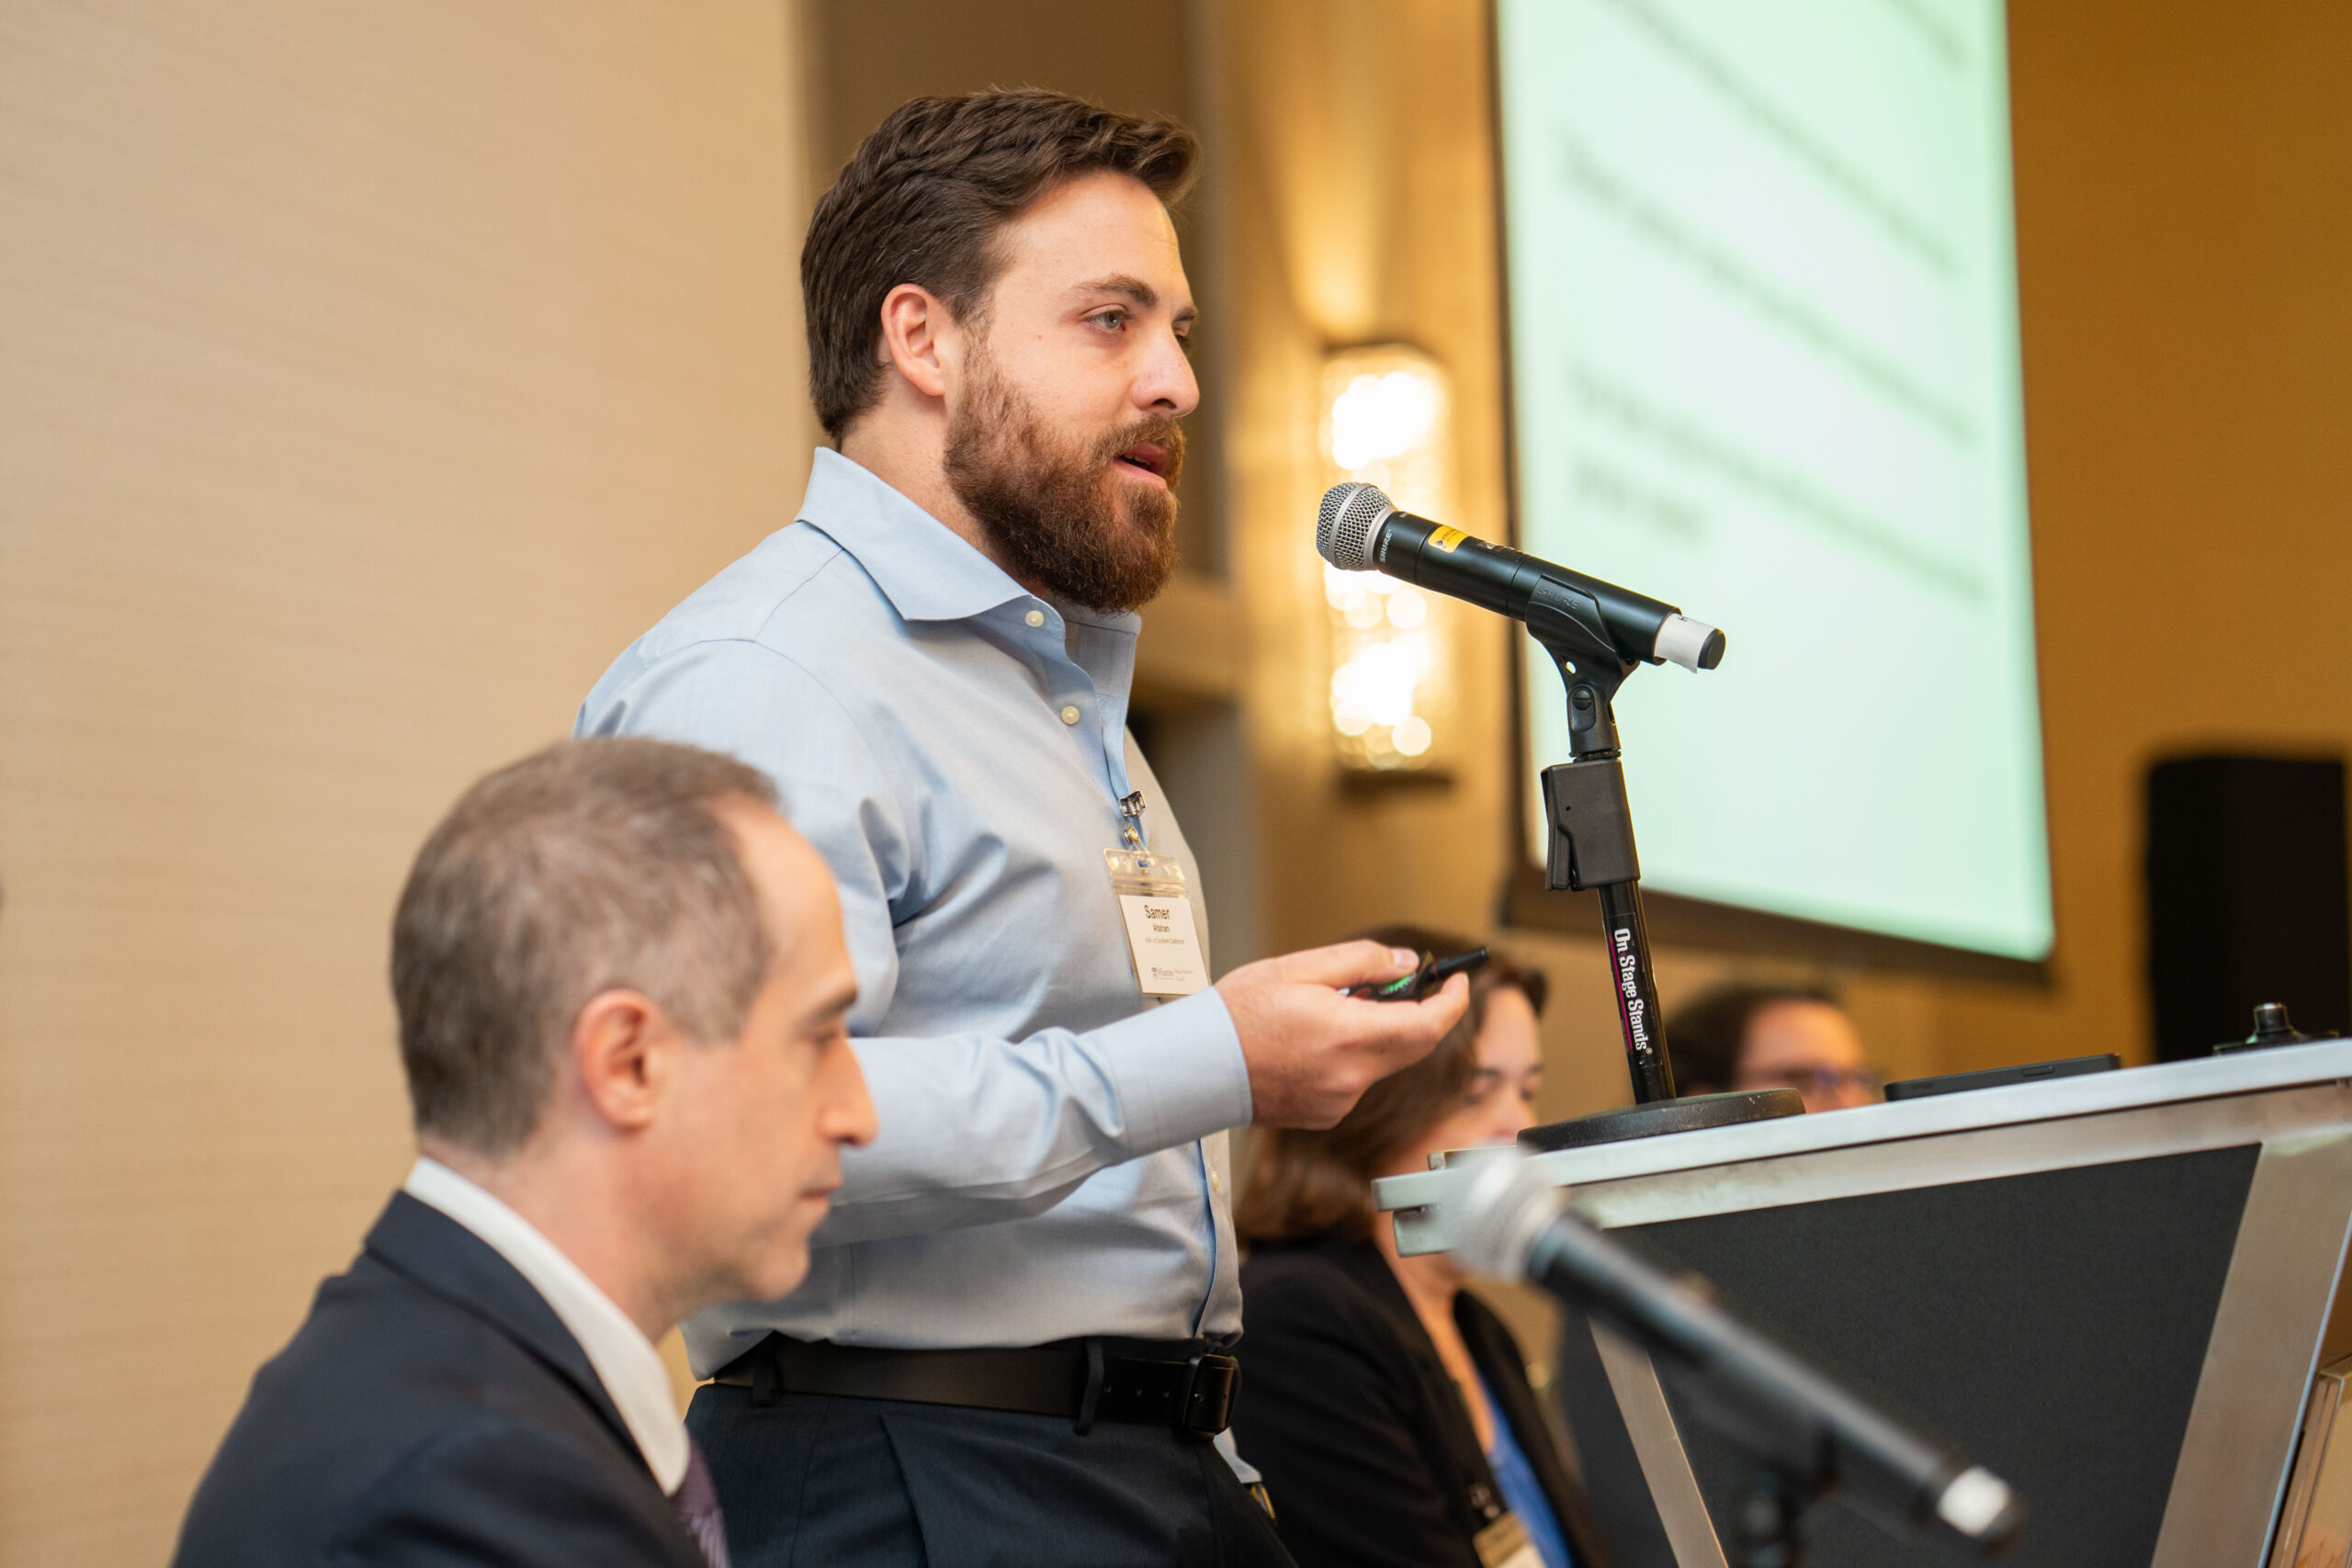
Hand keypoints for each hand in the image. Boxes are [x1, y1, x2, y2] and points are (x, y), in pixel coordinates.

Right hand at [1216, 941, 1471, 1128]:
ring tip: (1330, 1010)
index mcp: (1350, 1034)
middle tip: (1407, 984)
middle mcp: (1353, 1075)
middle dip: (1421, 1013)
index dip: (1453, 1002)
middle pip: (1415, 1045)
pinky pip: (1357, 1081)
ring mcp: (1340, 1101)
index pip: (1430, 1024)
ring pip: (1382, 1061)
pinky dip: (1351, 1057)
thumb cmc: (1239, 1013)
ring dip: (1376, 1033)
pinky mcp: (1326, 1114)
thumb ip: (1362, 962)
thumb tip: (1407, 963)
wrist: (1196, 1067)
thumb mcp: (1300, 967)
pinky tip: (1311, 1044)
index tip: (1457, 980)